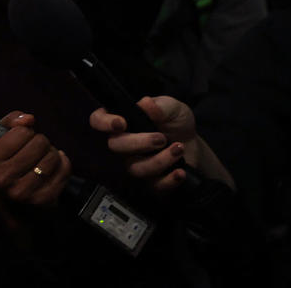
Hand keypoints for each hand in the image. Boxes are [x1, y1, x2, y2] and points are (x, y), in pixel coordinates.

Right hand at [0, 111, 70, 207]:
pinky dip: (63, 164)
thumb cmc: (6, 165)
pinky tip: (54, 166)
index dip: (24, 132)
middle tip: (34, 149)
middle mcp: (3, 178)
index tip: (21, 141)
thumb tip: (29, 119)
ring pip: (52, 156)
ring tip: (43, 158)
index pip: (21, 132)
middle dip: (40, 141)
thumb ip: (11, 122)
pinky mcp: (43, 200)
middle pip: (39, 142)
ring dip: (51, 153)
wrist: (14, 207)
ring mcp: (24, 191)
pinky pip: (64, 170)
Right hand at [89, 95, 213, 192]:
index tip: (121, 123)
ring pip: (135, 168)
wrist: (192, 145)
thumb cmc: (176, 123)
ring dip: (159, 160)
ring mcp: (134, 164)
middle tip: (161, 138)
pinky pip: (153, 186)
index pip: (98, 120)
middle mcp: (122, 144)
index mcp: (121, 121)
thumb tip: (146, 103)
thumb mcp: (173, 108)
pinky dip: (168, 180)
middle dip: (138, 143)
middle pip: (115, 146)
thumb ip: (161, 106)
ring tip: (178, 149)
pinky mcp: (150, 182)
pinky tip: (180, 172)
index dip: (104, 123)